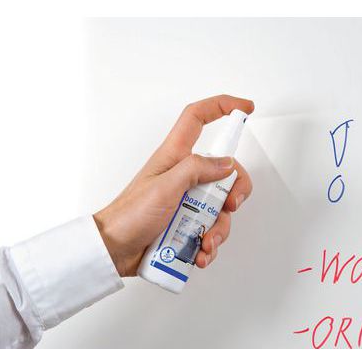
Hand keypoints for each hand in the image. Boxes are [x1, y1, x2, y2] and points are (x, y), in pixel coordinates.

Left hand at [93, 95, 254, 276]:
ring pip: (221, 206)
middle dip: (235, 190)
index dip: (222, 107)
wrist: (114, 250)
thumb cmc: (130, 215)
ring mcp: (188, 200)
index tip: (246, 109)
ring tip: (205, 243)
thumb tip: (226, 164)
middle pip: (225, 170)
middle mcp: (185, 175)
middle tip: (230, 205)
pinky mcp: (188, 223)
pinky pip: (211, 229)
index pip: (198, 117)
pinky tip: (199, 254)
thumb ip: (196, 169)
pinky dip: (210, 244)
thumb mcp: (165, 187)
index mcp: (175, 156)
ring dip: (219, 228)